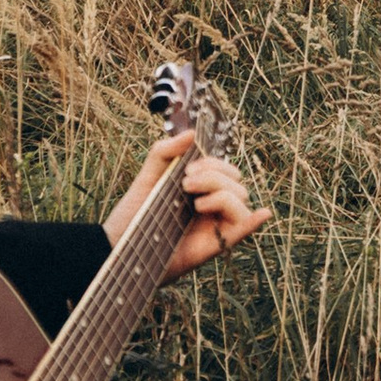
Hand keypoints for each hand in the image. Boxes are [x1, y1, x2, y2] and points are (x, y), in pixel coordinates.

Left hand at [104, 140, 271, 284]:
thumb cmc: (132, 214)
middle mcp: (210, 205)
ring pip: (241, 200)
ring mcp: (214, 224)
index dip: (212, 163)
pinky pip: (242, 230)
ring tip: (195, 202)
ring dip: (222, 194)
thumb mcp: (147, 177)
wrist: (119, 246)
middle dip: (215, 176)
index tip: (188, 170)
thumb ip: (165, 152)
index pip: (223, 169)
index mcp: (198, 188)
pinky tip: (262, 213)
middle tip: (187, 184)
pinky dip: (253, 221)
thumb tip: (191, 133)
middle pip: (235, 182)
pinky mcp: (214, 244)